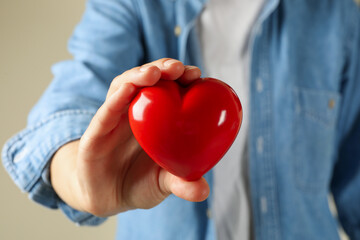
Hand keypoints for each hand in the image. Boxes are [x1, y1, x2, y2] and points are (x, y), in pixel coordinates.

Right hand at [50, 58, 209, 216]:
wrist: (108, 198)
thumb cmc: (139, 183)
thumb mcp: (163, 183)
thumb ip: (182, 183)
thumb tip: (204, 191)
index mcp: (154, 118)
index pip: (167, 89)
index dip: (181, 78)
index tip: (196, 74)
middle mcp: (133, 112)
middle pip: (146, 81)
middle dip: (161, 68)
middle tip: (178, 67)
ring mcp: (113, 120)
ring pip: (122, 88)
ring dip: (137, 76)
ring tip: (154, 73)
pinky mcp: (94, 135)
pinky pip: (104, 114)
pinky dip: (115, 100)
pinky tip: (127, 90)